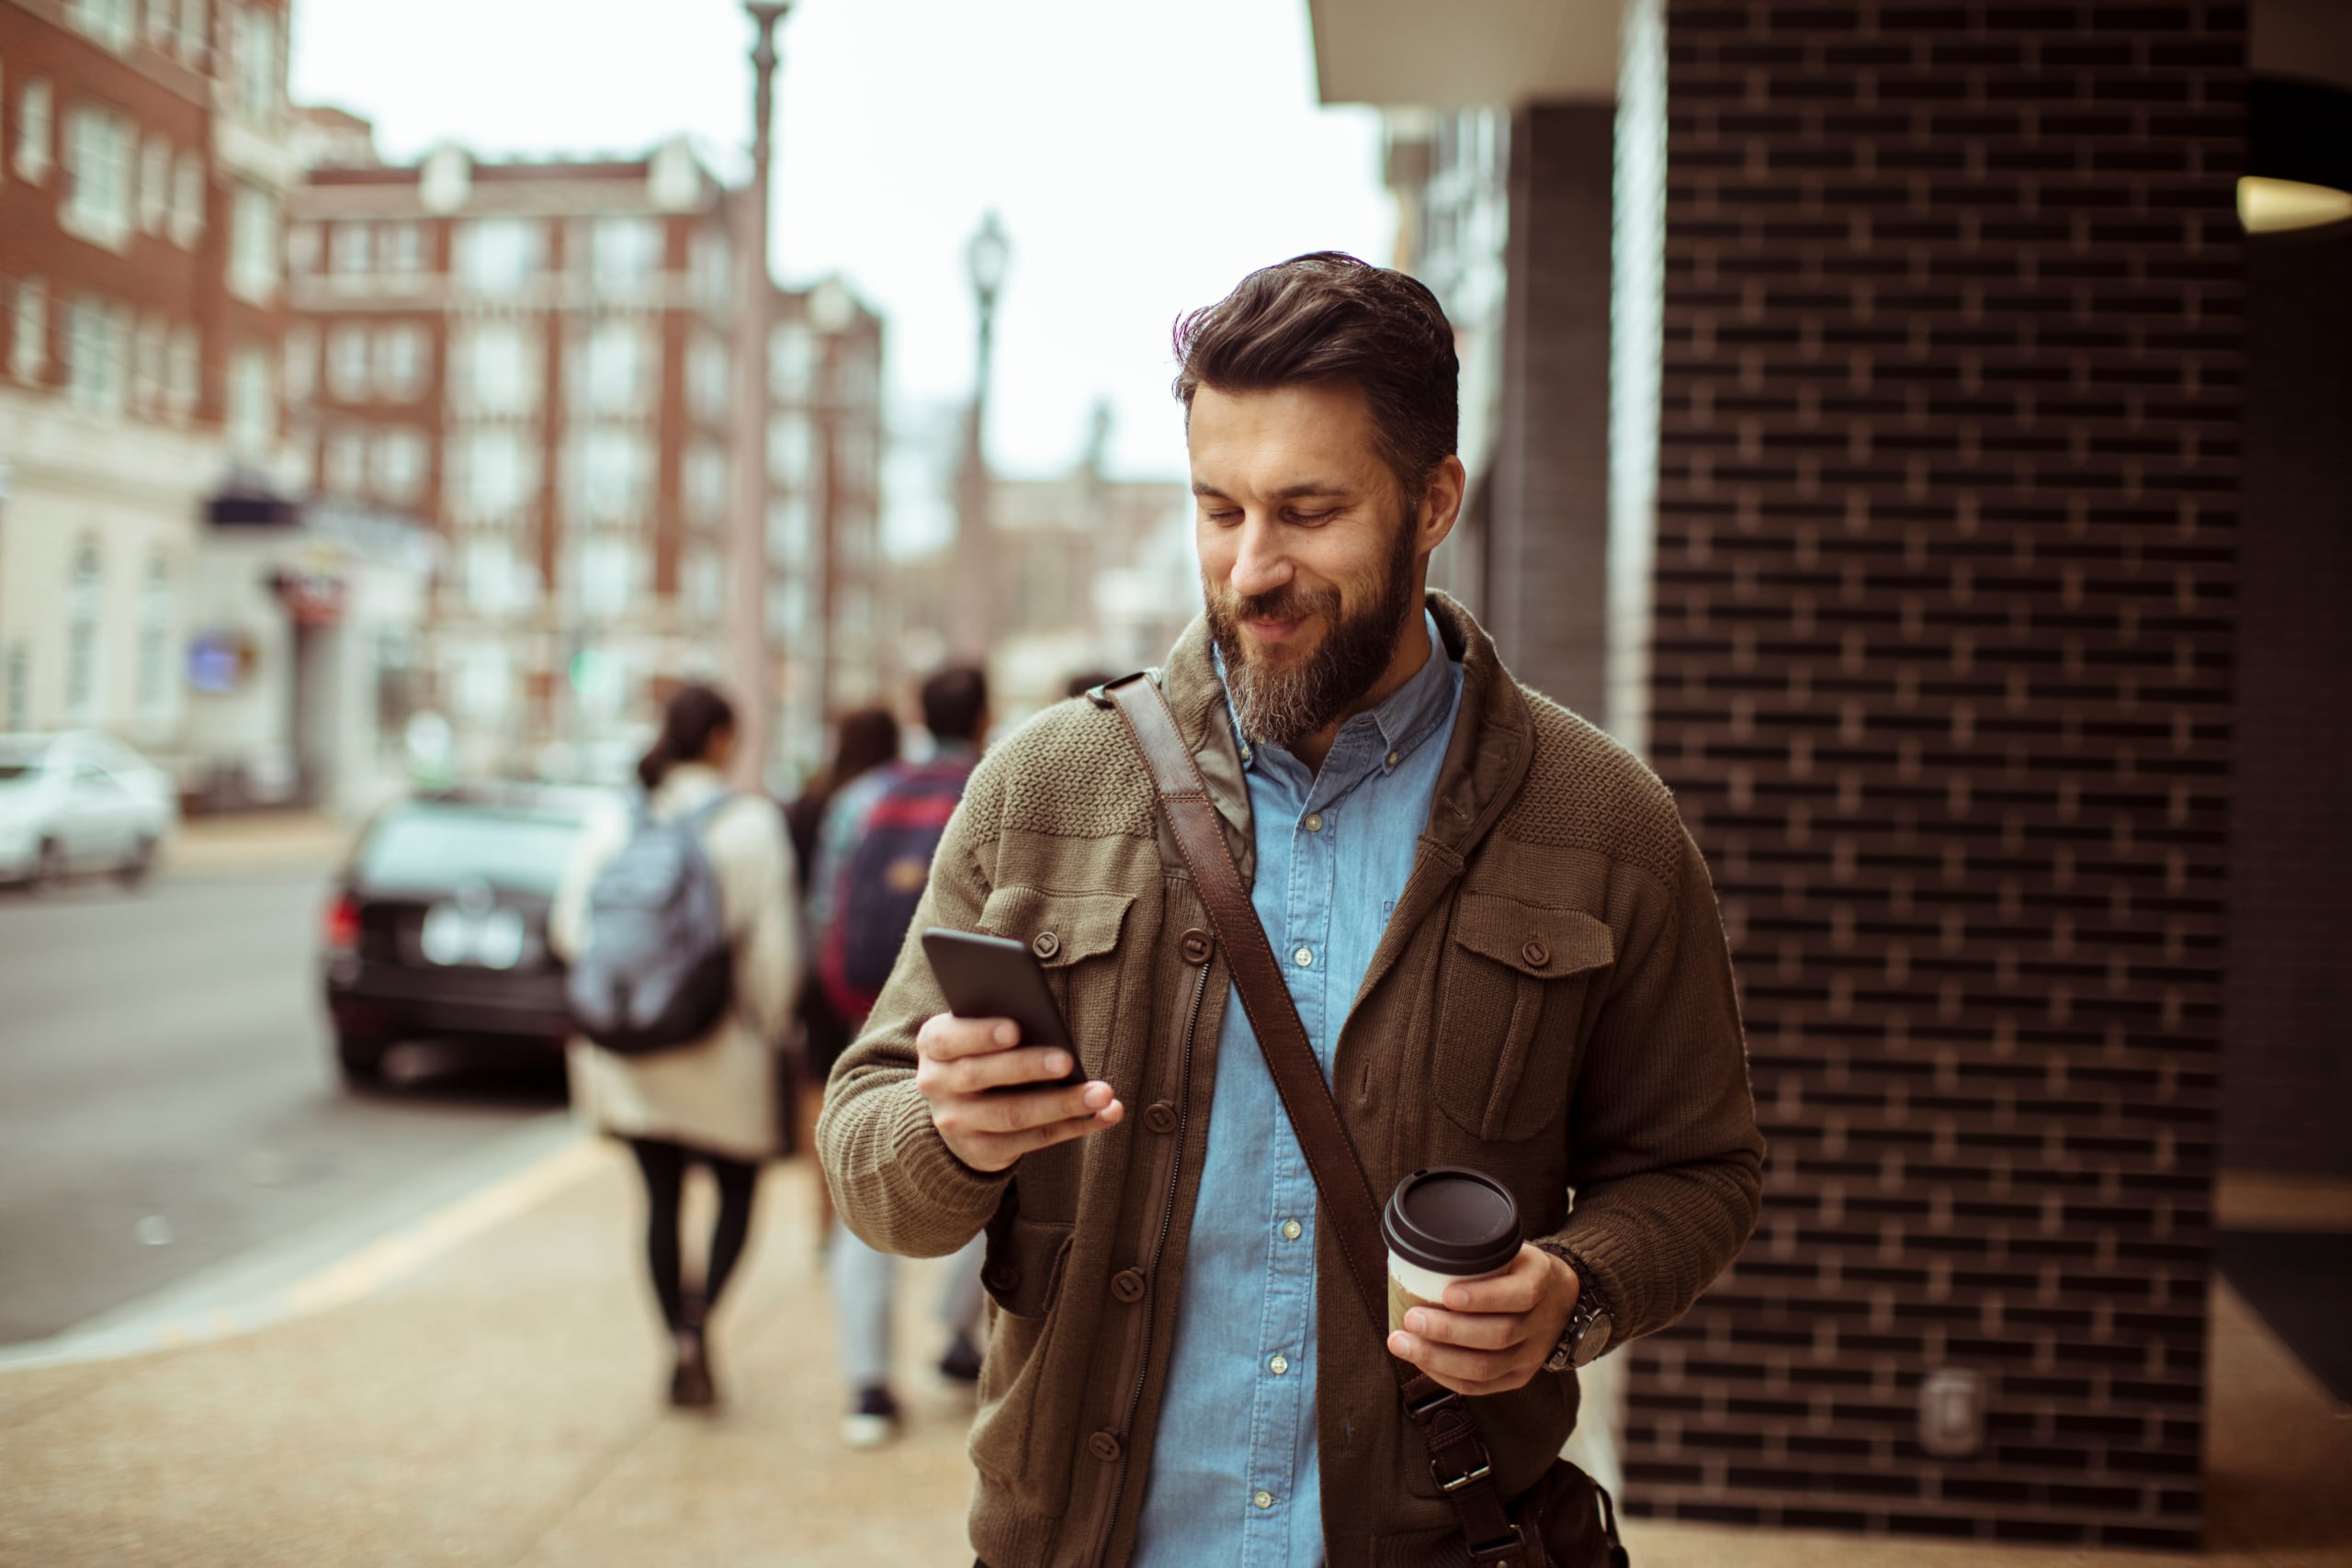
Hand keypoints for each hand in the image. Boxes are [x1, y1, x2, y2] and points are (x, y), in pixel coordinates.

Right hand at [914, 1012, 1123, 1173]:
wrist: (956, 1110)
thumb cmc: (981, 1052)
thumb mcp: (976, 1034)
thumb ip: (997, 1023)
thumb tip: (1044, 1019)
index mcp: (933, 1046)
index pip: (947, 1039)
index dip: (980, 1035)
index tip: (1015, 1029)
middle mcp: (936, 1085)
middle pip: (980, 1076)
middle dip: (1027, 1068)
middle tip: (1067, 1060)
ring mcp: (957, 1123)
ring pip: (1012, 1115)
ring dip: (1061, 1104)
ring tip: (1102, 1093)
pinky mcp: (983, 1151)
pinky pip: (1033, 1140)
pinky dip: (1074, 1126)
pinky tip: (1106, 1114)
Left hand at [1385, 1244, 1577, 1396]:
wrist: (1560, 1299)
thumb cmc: (1519, 1269)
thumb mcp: (1510, 1248)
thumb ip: (1477, 1251)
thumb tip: (1417, 1251)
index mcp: (1540, 1281)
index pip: (1520, 1294)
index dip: (1482, 1297)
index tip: (1447, 1294)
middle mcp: (1540, 1323)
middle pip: (1497, 1335)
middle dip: (1447, 1330)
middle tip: (1411, 1319)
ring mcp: (1531, 1355)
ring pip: (1486, 1367)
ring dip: (1438, 1358)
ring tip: (1402, 1344)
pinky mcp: (1518, 1377)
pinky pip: (1481, 1385)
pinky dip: (1446, 1376)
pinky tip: (1421, 1361)